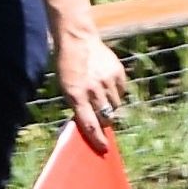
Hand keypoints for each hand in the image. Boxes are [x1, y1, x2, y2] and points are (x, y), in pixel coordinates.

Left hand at [52, 26, 127, 147]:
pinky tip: (106, 84)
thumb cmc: (68, 67)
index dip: (97, 138)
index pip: (89, 124)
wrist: (77, 40)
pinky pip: (121, 92)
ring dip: (109, 105)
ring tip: (101, 94)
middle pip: (105, 116)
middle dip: (104, 120)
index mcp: (76, 95)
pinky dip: (115, 92)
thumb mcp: (66, 88)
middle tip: (100, 116)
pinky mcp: (118, 73)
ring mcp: (107, 81)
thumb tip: (90, 125)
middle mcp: (93, 89)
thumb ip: (77, 105)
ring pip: (115, 105)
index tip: (103, 148)